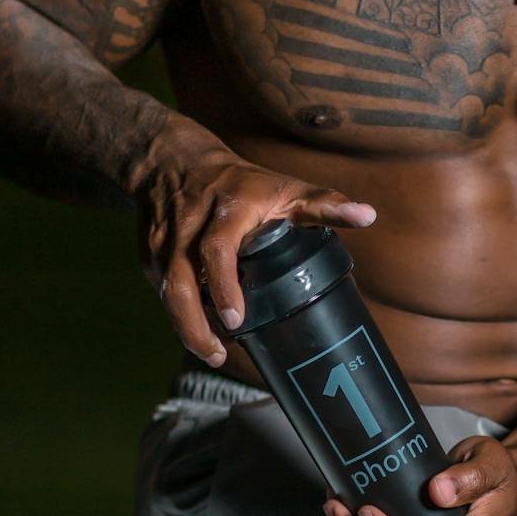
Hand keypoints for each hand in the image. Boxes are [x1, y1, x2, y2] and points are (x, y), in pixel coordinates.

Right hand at [136, 136, 375, 364]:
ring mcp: (164, 241)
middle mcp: (189, 225)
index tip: (237, 319)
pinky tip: (199, 332)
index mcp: (226, 209)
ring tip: (212, 354)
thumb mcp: (286, 188)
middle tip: (220, 353)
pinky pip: (162, 291)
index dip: (225, 284)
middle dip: (195, 321)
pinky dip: (179, 314)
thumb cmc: (242, 183)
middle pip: (181, 279)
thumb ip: (325, 205)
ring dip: (185, 326)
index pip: (218, 249)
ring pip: (166, 290)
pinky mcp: (149, 254)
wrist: (173, 161)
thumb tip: (368, 216)